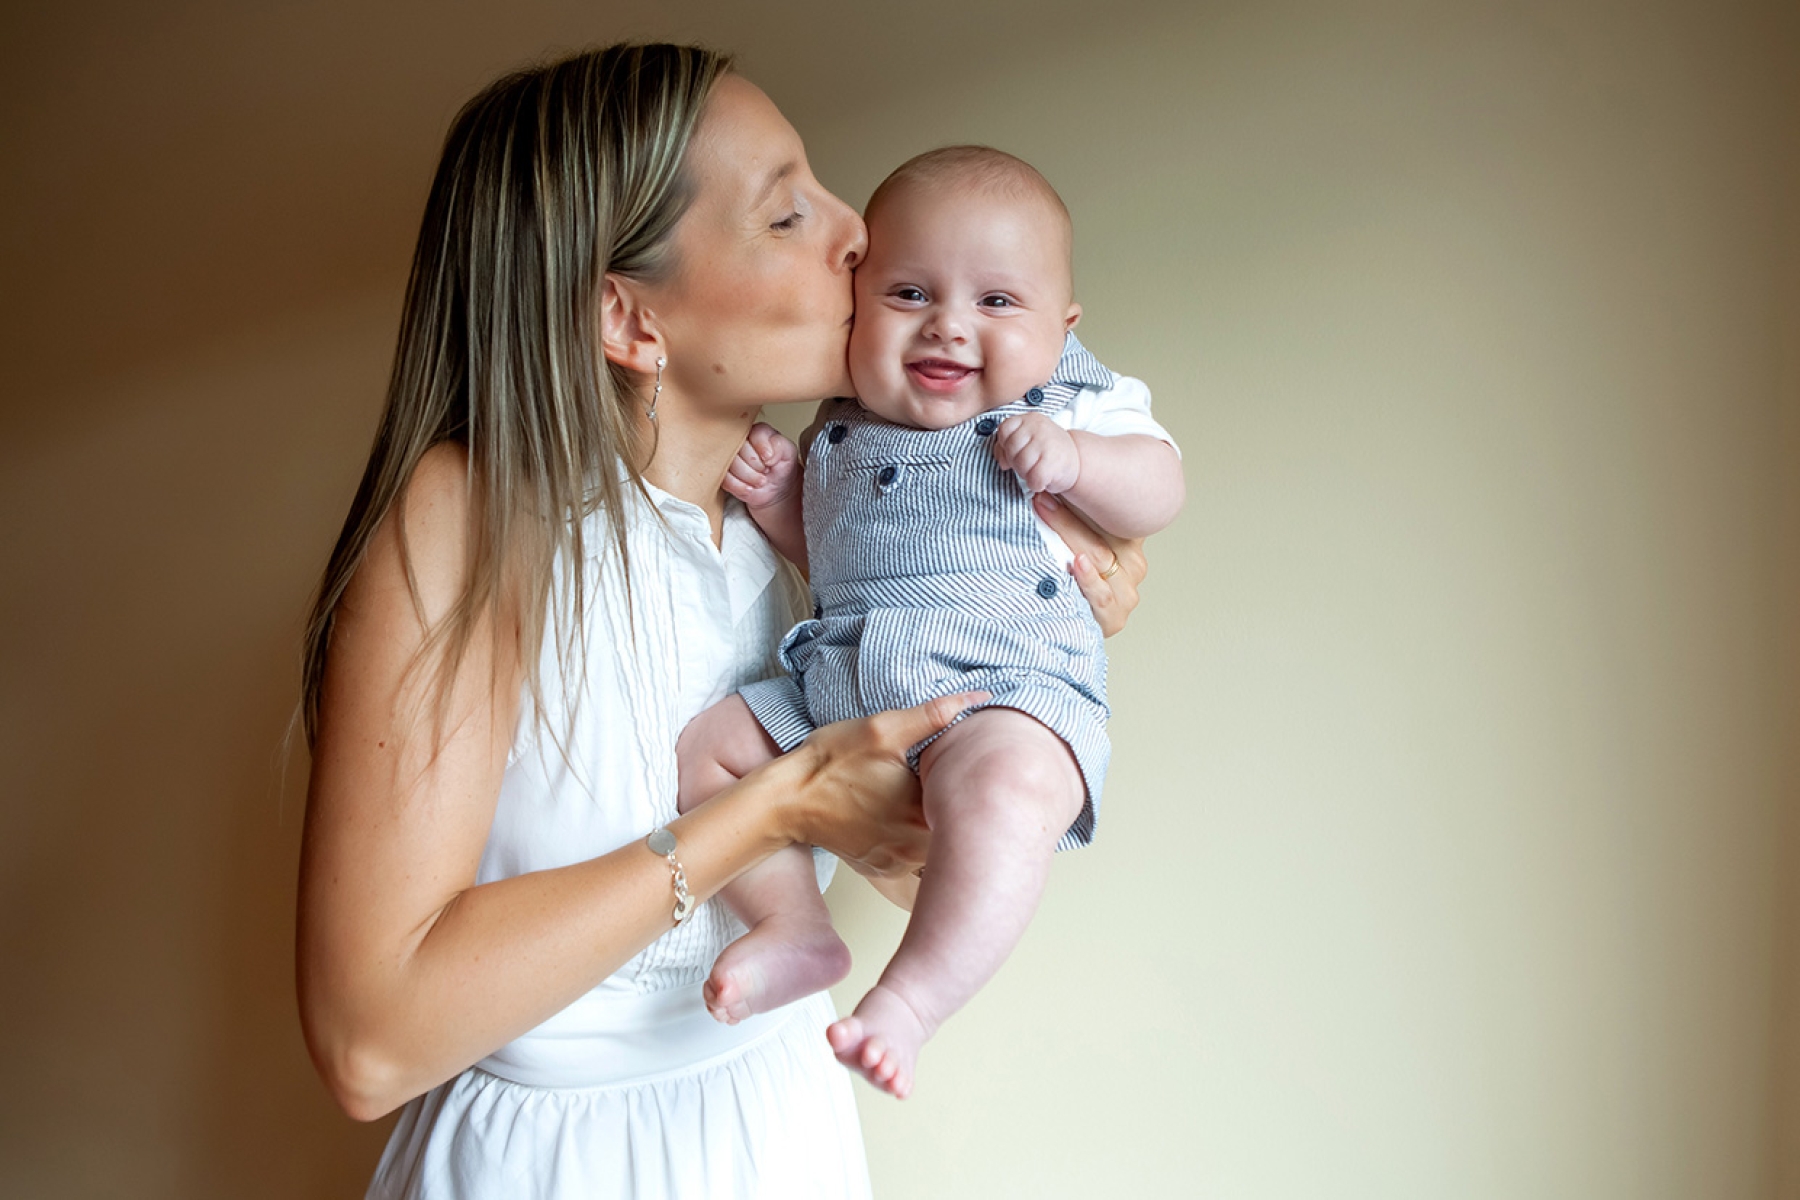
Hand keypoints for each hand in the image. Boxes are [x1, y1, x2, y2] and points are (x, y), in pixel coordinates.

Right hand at [722, 423, 800, 510]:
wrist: (776, 487)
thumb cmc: (781, 465)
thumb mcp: (788, 452)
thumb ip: (780, 445)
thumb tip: (767, 454)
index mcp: (754, 431)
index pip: (753, 434)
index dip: (762, 449)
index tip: (770, 459)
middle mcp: (738, 441)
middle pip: (739, 449)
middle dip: (756, 466)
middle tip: (765, 470)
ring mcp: (728, 457)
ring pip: (731, 464)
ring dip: (749, 477)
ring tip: (760, 480)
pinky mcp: (723, 473)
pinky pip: (725, 480)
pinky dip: (741, 487)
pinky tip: (750, 487)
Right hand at [778, 690, 986, 878]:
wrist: (786, 800)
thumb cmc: (831, 762)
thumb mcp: (882, 728)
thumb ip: (934, 714)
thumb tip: (979, 698)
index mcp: (924, 811)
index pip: (968, 801)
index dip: (965, 782)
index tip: (955, 768)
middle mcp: (915, 845)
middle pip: (953, 824)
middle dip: (948, 802)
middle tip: (924, 780)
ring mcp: (898, 861)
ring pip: (933, 843)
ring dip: (928, 822)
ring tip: (906, 797)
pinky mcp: (882, 869)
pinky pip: (909, 857)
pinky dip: (906, 838)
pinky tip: (889, 815)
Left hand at [991, 413, 1079, 494]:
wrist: (1077, 460)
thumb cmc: (1045, 452)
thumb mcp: (1025, 441)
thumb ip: (1006, 446)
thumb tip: (1003, 463)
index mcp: (1029, 419)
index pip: (1004, 430)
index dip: (1006, 445)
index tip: (1018, 451)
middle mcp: (1038, 427)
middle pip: (1011, 449)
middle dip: (1016, 462)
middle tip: (1030, 463)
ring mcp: (1047, 443)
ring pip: (1020, 465)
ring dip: (1026, 474)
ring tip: (1037, 470)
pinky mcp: (1054, 461)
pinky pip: (1033, 478)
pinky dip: (1035, 484)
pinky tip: (1043, 480)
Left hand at [1032, 492, 1146, 637]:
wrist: (1069, 626)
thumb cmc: (1071, 579)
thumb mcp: (1075, 542)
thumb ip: (1074, 517)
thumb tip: (1049, 485)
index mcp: (1128, 541)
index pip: (1112, 514)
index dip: (1086, 496)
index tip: (1057, 482)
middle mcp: (1133, 564)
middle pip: (1101, 533)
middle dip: (1066, 514)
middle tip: (1041, 497)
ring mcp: (1127, 592)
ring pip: (1101, 558)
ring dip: (1071, 536)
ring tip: (1051, 516)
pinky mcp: (1114, 617)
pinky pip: (1102, 594)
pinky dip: (1088, 579)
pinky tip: (1078, 563)